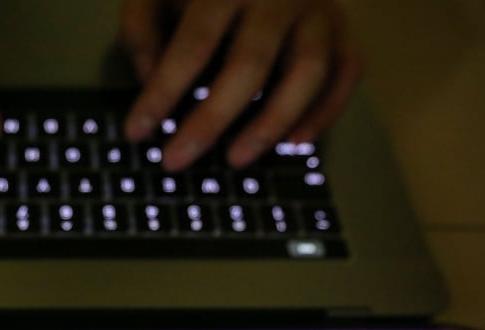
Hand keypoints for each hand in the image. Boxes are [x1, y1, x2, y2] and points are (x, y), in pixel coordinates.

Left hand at [120, 0, 360, 170]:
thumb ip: (142, 27)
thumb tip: (148, 79)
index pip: (195, 42)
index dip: (164, 90)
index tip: (137, 131)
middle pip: (250, 64)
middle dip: (209, 120)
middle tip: (175, 160)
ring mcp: (320, 13)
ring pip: (307, 73)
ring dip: (270, 124)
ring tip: (235, 160)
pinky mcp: (345, 32)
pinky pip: (347, 75)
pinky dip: (326, 112)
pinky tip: (295, 144)